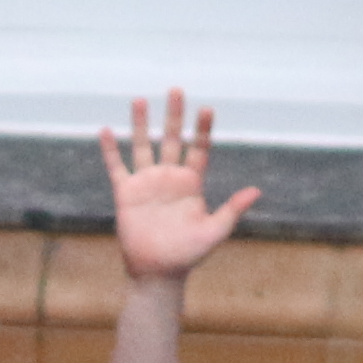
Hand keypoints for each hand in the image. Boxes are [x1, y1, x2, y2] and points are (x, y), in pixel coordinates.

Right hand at [102, 90, 258, 281]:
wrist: (158, 272)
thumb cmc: (187, 255)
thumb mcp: (214, 232)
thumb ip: (232, 210)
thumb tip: (256, 191)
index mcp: (191, 183)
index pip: (199, 149)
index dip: (203, 129)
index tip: (206, 109)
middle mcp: (169, 177)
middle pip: (172, 139)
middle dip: (174, 116)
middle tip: (176, 90)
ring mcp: (147, 183)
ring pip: (143, 146)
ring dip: (141, 124)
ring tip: (140, 100)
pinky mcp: (126, 193)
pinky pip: (117, 167)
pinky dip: (110, 150)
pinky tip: (106, 131)